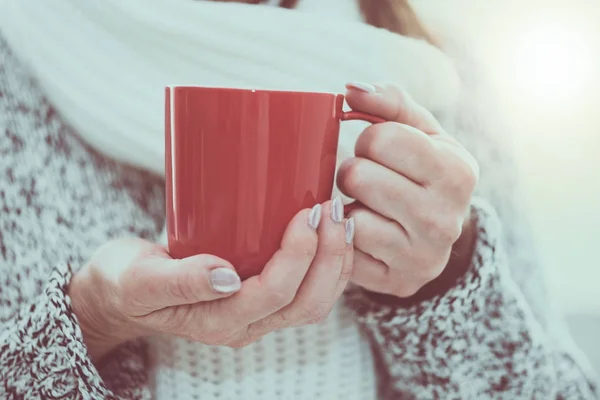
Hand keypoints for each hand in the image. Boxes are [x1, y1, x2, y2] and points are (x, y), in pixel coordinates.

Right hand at [69, 200, 353, 362]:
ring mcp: (257, 314)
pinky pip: (308, 291)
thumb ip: (179, 280)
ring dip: (337, 262)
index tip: (307, 213)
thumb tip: (225, 277)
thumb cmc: (126, 282)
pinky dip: (330, 263)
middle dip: (329, 257)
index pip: (273, 295)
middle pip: (306, 303)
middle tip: (333, 209)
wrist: (122, 293)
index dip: (298, 257)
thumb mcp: (139, 280)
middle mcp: (246, 324)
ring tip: (343, 217)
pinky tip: (333, 232)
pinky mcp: (262, 298)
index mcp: (218, 323)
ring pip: (314, 301)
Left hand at [336, 82, 477, 297]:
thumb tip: (351, 89)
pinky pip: (345, 252)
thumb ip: (389, 102)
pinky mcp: (396, 282)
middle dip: (353, 172)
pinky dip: (346, 238)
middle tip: (367, 180)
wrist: (438, 233)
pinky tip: (364, 232)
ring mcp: (422, 257)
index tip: (379, 151)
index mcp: (457, 172)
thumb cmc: (423, 172)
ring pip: (350, 218)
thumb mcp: (421, 133)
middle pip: (358, 176)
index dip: (369, 140)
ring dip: (348, 207)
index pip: (381, 138)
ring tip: (368, 206)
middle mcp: (445, 219)